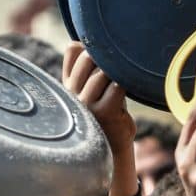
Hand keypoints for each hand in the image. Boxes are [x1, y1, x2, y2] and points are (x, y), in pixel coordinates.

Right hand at [62, 42, 137, 195]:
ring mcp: (86, 103)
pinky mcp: (104, 112)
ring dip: (117, 74)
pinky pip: (117, 87)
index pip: (73, 50)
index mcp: (68, 85)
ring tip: (123, 85)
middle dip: (106, 59)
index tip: (102, 60)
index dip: (90, 48)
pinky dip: (125, 86)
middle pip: (89, 56)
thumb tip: (98, 45)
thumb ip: (92, 71)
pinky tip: (128, 93)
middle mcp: (72, 93)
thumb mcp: (94, 92)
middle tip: (117, 73)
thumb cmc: (108, 118)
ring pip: (103, 71)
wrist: (113, 150)